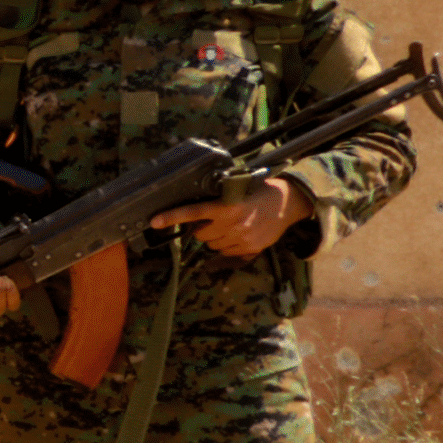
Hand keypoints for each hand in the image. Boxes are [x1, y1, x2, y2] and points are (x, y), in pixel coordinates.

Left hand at [151, 176, 311, 258]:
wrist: (288, 203)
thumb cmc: (258, 192)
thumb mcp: (237, 190)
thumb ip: (217, 200)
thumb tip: (195, 212)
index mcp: (226, 206)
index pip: (193, 212)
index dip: (172, 217)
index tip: (154, 221)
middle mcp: (232, 223)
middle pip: (200, 235)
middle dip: (202, 229)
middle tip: (215, 220)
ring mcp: (242, 238)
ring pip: (212, 245)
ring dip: (215, 237)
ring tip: (231, 225)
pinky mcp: (250, 248)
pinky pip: (227, 252)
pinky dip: (228, 245)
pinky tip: (240, 234)